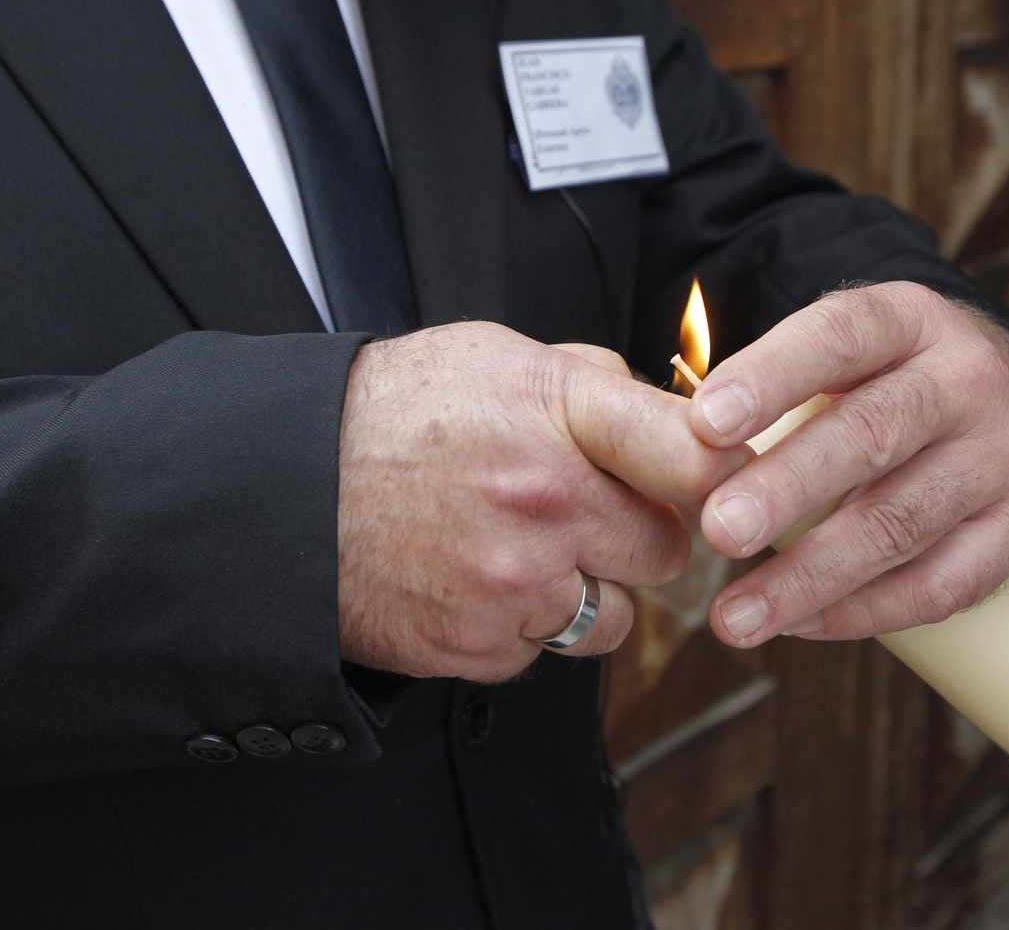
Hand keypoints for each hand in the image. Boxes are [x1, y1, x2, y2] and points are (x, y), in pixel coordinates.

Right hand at [336, 323, 747, 681]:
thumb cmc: (392, 412)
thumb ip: (593, 380)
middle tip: (592, 513)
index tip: (725, 481)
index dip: (727, 473)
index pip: (696, 454)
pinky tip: (478, 582)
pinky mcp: (478, 647)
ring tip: (527, 552)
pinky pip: (546, 653)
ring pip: (614, 617)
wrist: (281, 486)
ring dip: (588, 593)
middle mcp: (545, 502)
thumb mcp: (496, 354)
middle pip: (669, 550)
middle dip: (641, 536)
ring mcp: (512, 583)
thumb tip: (670, 412)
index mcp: (558, 414)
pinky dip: (525, 628)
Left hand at [688, 282, 1008, 644]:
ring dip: (808, 577)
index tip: (705, 424)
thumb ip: (772, 392)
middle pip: (872, 434)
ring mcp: (1004, 453)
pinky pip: (939, 585)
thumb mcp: (846, 354)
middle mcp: (968, 378)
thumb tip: (684, 457)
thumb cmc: (889, 381)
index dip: (771, 377)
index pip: (839, 336)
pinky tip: (799, 624)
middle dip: (787, 488)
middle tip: (719, 531)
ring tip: (734, 616)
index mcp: (910, 318)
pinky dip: (862, 612)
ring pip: (900, 523)